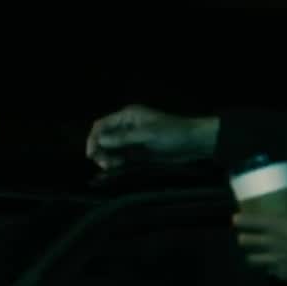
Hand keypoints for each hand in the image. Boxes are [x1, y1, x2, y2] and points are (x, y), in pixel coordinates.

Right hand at [85, 104, 219, 169]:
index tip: (91, 154)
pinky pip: (121, 158)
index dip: (93, 139)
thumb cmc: (174, 133)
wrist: (195, 143)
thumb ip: (123, 138)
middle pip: (104, 138)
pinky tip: (116, 169)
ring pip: (111, 150)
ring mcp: (132, 140)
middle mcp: (127, 127)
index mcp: (128, 116)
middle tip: (104, 164)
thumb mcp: (148, 135)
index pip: (102, 125)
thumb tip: (100, 141)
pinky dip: (116, 163)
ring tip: (111, 167)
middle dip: (100, 151)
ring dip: (108, 158)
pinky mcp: (138, 152)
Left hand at [234, 201, 286, 283]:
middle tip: (246, 238)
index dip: (241, 220)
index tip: (235, 219)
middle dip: (244, 239)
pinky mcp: (283, 275)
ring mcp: (275, 261)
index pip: (250, 221)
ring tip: (258, 255)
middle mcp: (272, 243)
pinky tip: (278, 266)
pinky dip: (272, 268)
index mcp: (278, 225)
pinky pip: (270, 271)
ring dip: (254, 256)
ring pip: (253, 260)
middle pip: (245, 242)